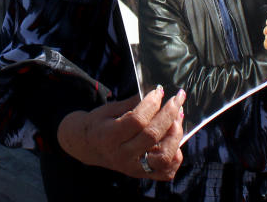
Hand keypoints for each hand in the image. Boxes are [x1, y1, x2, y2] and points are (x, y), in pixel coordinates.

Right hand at [56, 87, 184, 180]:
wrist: (87, 147)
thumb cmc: (100, 123)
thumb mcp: (110, 109)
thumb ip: (132, 103)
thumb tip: (157, 93)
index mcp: (110, 136)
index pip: (137, 121)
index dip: (151, 104)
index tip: (159, 91)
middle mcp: (122, 155)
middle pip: (152, 136)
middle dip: (169, 114)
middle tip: (177, 99)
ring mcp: (134, 168)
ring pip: (163, 157)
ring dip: (175, 135)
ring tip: (178, 117)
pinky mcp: (142, 175)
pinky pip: (166, 172)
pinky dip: (176, 155)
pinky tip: (174, 138)